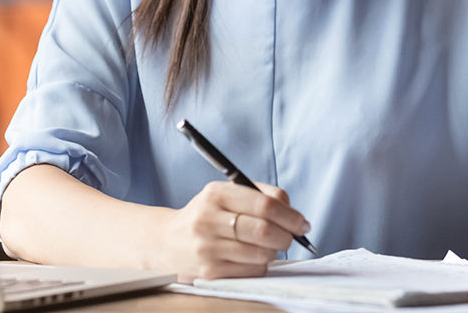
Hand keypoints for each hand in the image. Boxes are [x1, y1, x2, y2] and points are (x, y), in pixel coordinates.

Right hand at [162, 180, 309, 281]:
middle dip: (287, 236)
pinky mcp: (209, 272)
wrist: (165, 243)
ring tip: (265, 246)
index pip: (264, 204)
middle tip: (291, 237)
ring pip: (262, 254)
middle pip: (265, 230)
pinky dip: (259, 265)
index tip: (302, 222)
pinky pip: (252, 271)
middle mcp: (208, 219)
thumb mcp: (224, 195)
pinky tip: (249, 258)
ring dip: (273, 251)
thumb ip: (258, 196)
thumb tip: (292, 210)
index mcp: (216, 194)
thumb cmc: (205, 217)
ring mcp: (207, 248)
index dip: (290, 215)